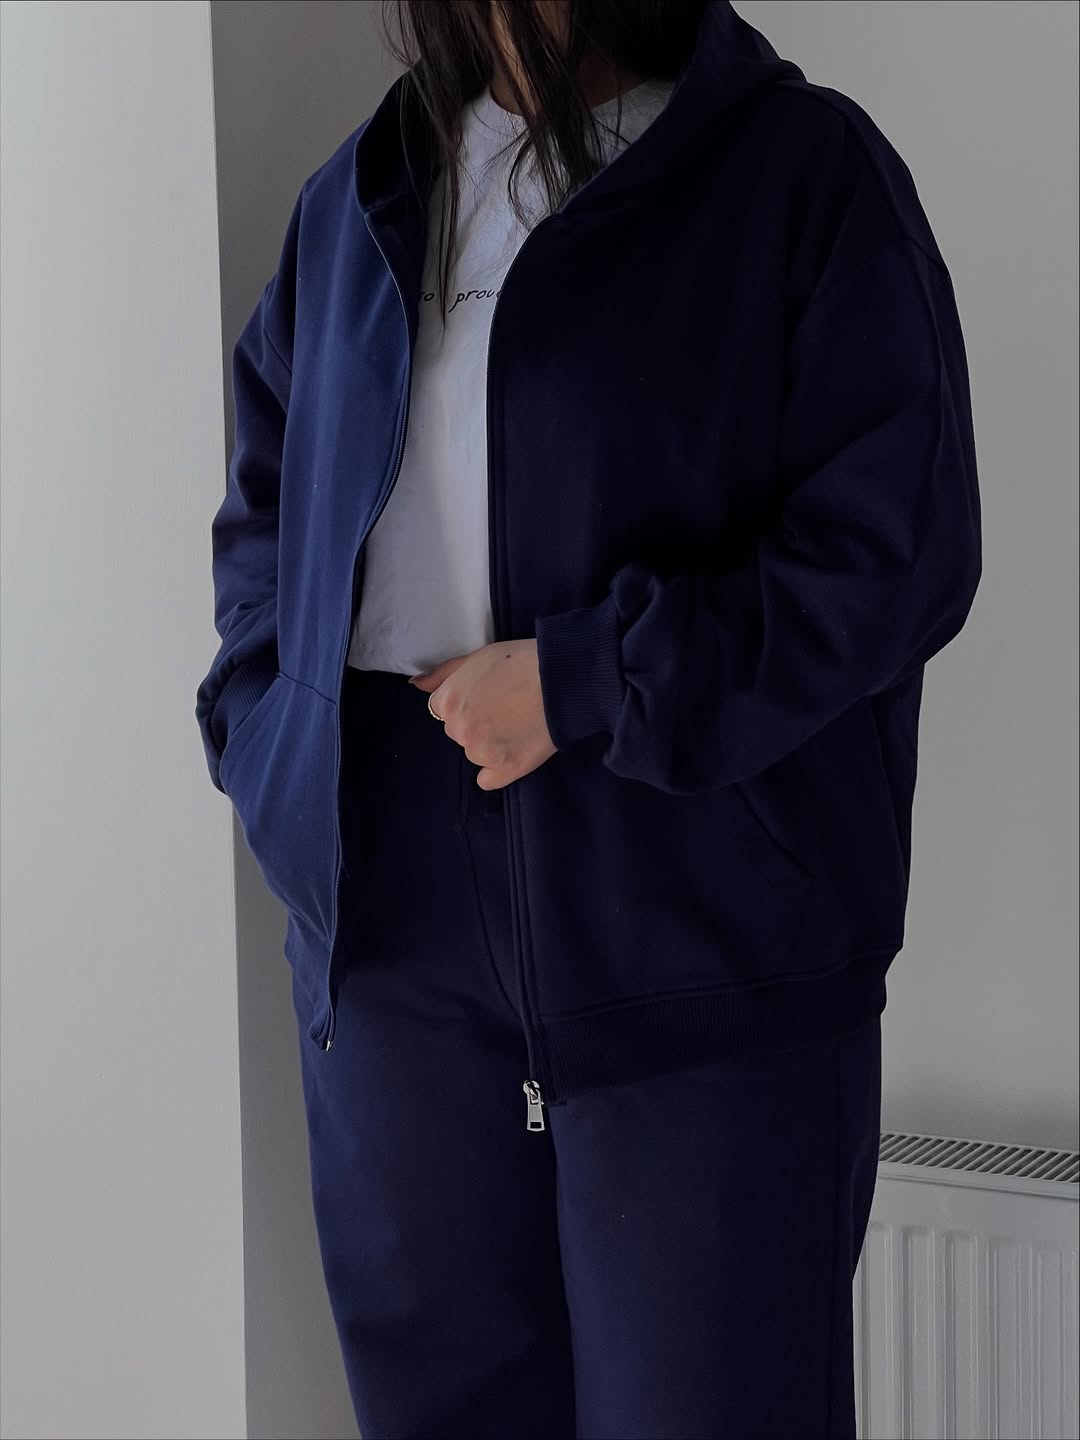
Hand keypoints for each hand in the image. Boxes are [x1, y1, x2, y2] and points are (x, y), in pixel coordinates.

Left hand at [409, 639, 556, 789]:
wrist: (560, 680)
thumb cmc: (519, 661)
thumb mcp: (476, 657)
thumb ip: (443, 674)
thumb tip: (416, 685)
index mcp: (448, 702)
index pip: (444, 708)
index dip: (466, 699)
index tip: (489, 694)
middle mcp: (458, 730)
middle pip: (458, 731)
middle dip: (475, 721)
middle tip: (506, 706)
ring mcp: (480, 753)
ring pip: (474, 752)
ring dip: (488, 743)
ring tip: (517, 723)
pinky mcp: (505, 769)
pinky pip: (488, 779)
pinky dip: (496, 770)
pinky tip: (512, 753)